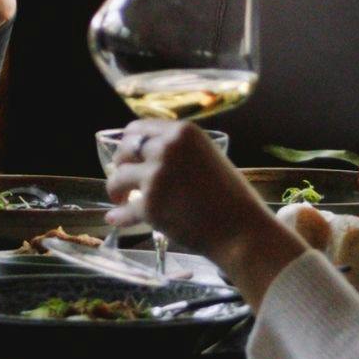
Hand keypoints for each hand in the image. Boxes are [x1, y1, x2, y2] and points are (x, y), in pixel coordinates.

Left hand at [104, 121, 303, 302]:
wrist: (242, 230)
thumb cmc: (232, 198)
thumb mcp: (208, 158)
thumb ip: (180, 152)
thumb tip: (150, 157)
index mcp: (183, 132)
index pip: (139, 128)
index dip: (128, 143)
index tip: (127, 156)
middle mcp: (167, 148)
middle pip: (124, 150)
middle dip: (120, 164)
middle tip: (123, 179)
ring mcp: (156, 176)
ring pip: (118, 179)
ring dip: (116, 190)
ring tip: (121, 200)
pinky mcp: (150, 205)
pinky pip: (124, 211)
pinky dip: (119, 217)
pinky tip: (116, 219)